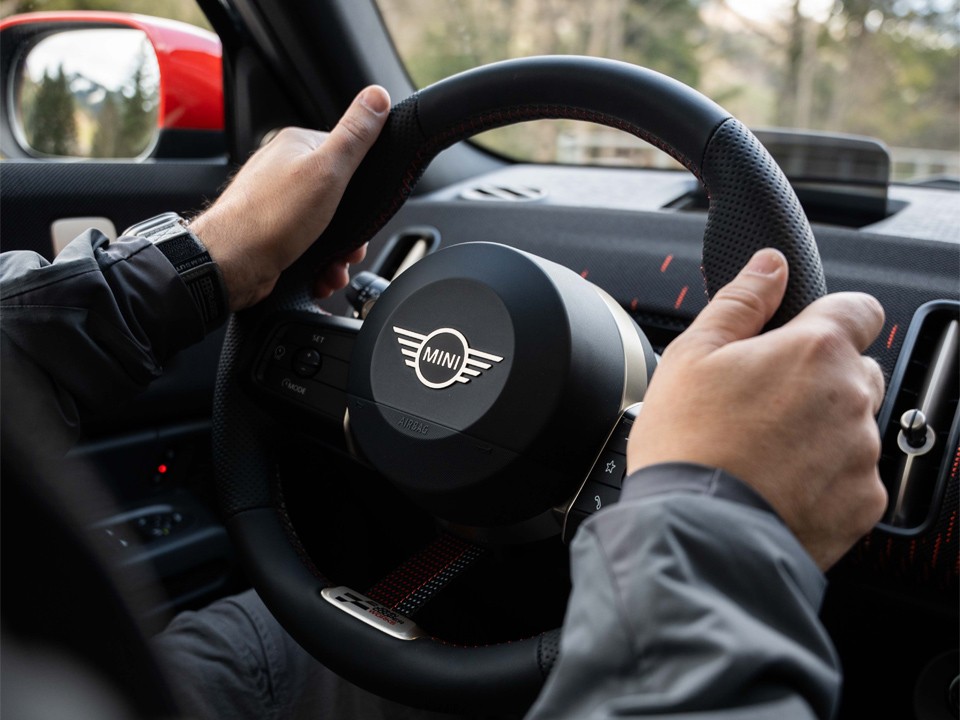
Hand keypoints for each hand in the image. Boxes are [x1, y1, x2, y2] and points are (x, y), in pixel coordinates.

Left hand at [189, 85, 390, 309]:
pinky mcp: (273, 234)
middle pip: (339, 199)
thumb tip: (376, 96)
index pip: (347, 157)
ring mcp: (276, 205)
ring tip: (333, 269)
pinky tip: (319, 276)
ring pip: (326, 228)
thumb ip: (355, 135)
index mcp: (297, 147)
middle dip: (351, 231)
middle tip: (351, 249)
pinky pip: (308, 248)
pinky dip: (319, 265)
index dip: (363, 189)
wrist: (230, 264)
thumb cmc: (272, 217)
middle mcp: (284, 172)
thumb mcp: (327, 170)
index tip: (367, 213)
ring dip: (337, 254)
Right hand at [627, 248, 886, 569]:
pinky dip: (825, 476)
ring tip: (763, 450)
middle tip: (761, 403)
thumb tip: (769, 265)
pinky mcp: (864, 502)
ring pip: (854, 424)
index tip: (802, 337)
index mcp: (815, 350)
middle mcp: (851, 396)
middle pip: (854, 370)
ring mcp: (862, 453)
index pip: (860, 309)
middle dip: (818, 378)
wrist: (697, 533)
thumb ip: (741, 301)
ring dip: (821, 428)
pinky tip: (778, 483)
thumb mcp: (693, 354)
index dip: (830, 318)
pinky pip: (854, 475)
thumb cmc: (688, 443)